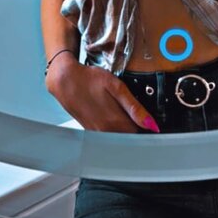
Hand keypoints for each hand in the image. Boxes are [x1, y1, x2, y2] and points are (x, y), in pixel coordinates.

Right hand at [45, 58, 159, 132]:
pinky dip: (113, 129)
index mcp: (116, 122)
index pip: (140, 135)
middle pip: (129, 138)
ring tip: (128, 117)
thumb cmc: (90, 79)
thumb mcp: (116, 87)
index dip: (147, 128)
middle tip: (142, 119)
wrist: (65, 80)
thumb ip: (134, 107)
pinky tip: (113, 117)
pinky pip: (107, 135)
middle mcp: (106, 131)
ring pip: (118, 137)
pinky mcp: (89, 130)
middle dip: (137, 130)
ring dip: (125, 130)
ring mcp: (96, 132)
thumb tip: (151, 125)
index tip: (153, 124)